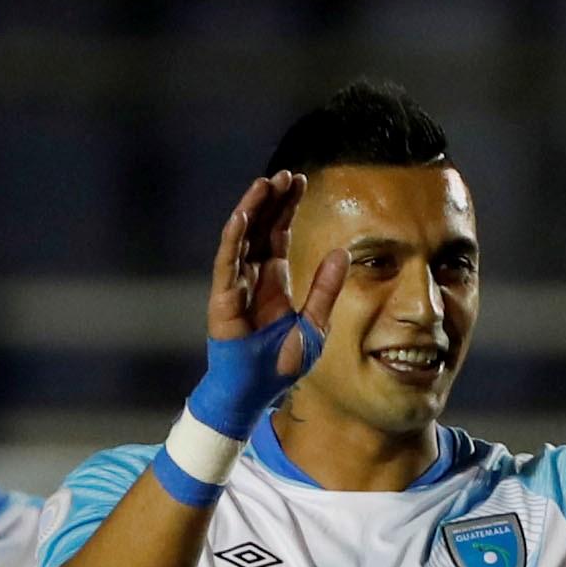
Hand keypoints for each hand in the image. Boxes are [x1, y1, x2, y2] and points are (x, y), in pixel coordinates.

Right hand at [189, 172, 347, 442]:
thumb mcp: (315, 323)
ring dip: (252, 209)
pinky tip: (242, 215)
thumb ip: (326, 289)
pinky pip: (226, 262)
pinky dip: (233, 238)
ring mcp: (236, 285)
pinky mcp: (223, 298)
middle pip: (261, 228)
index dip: (288, 207)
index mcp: (274, 280)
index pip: (279, 233)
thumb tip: (342, 253)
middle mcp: (253, 277)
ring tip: (266, 183)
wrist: (257, 392)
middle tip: (286, 174)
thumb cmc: (281, 363)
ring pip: (242, 237)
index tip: (301, 181)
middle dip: (272, 200)